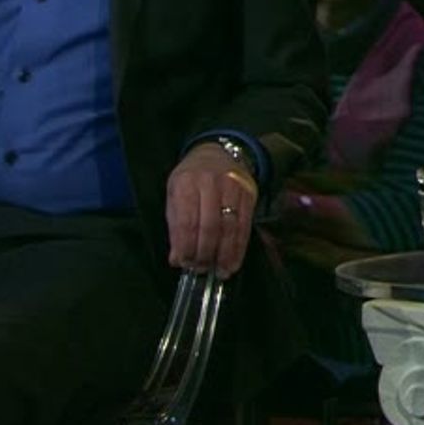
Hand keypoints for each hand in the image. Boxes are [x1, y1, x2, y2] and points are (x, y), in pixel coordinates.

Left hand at [166, 143, 258, 277]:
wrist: (218, 152)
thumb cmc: (191, 178)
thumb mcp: (175, 193)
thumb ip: (175, 226)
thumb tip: (176, 258)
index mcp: (186, 182)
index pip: (187, 220)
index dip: (186, 246)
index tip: (184, 263)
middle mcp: (210, 183)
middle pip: (209, 226)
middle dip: (205, 252)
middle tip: (201, 269)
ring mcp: (232, 187)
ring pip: (229, 227)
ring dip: (224, 254)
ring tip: (219, 272)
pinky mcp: (249, 194)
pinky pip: (244, 226)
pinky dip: (239, 248)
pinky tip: (233, 262)